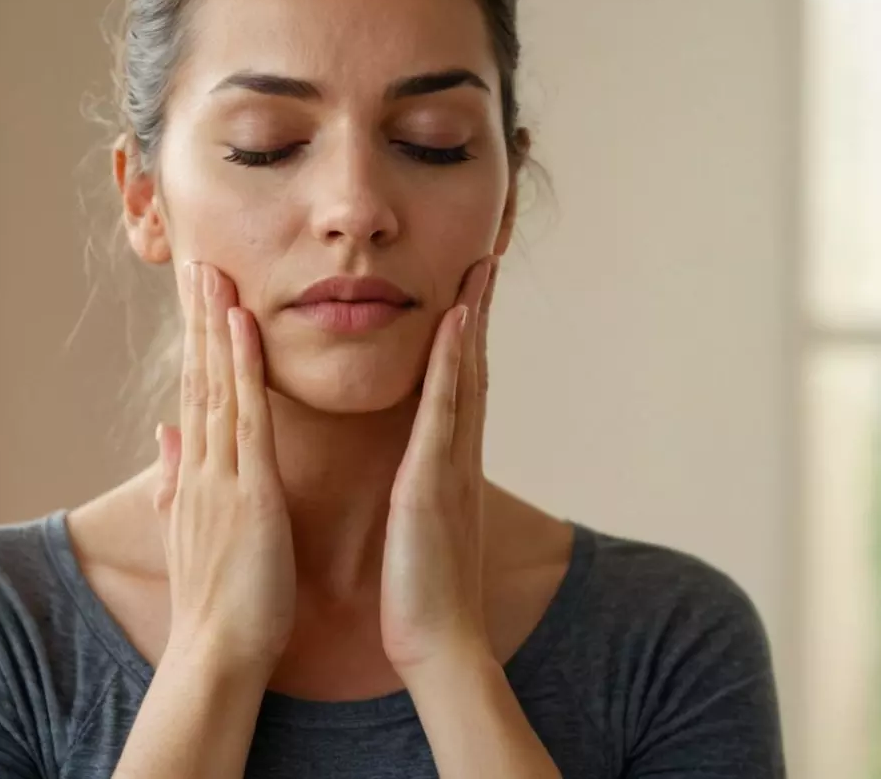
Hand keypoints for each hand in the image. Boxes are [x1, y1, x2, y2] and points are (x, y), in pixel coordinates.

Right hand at [153, 262, 295, 675]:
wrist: (216, 653)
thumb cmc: (215, 596)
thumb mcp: (189, 528)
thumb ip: (174, 477)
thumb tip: (164, 434)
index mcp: (196, 471)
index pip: (195, 390)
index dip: (196, 340)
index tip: (198, 295)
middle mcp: (201, 462)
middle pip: (197, 375)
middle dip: (197, 317)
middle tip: (197, 260)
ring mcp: (221, 473)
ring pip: (215, 384)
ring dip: (214, 325)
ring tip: (212, 272)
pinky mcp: (249, 491)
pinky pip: (246, 418)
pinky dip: (243, 369)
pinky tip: (243, 327)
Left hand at [380, 255, 498, 675]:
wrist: (438, 643)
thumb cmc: (421, 588)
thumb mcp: (422, 524)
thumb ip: (424, 487)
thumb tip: (420, 466)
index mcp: (449, 463)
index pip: (460, 386)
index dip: (467, 337)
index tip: (467, 292)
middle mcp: (459, 454)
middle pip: (472, 369)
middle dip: (478, 314)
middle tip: (484, 261)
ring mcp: (451, 465)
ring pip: (465, 378)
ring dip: (472, 321)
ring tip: (477, 271)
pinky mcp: (432, 483)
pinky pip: (442, 412)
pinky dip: (451, 365)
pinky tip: (454, 326)